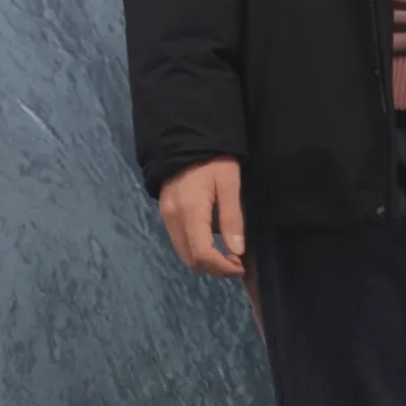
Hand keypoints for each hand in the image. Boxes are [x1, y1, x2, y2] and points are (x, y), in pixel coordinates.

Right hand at [159, 157, 246, 279]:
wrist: (187, 138)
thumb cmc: (214, 159)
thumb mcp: (229, 184)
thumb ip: (232, 218)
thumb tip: (237, 251)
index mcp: (190, 212)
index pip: (202, 254)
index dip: (221, 267)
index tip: (240, 267)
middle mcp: (173, 218)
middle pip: (189, 259)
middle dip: (214, 268)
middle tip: (236, 264)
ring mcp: (166, 216)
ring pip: (183, 252)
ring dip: (205, 261)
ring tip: (228, 256)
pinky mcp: (165, 212)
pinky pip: (179, 240)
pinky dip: (196, 249)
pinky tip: (214, 243)